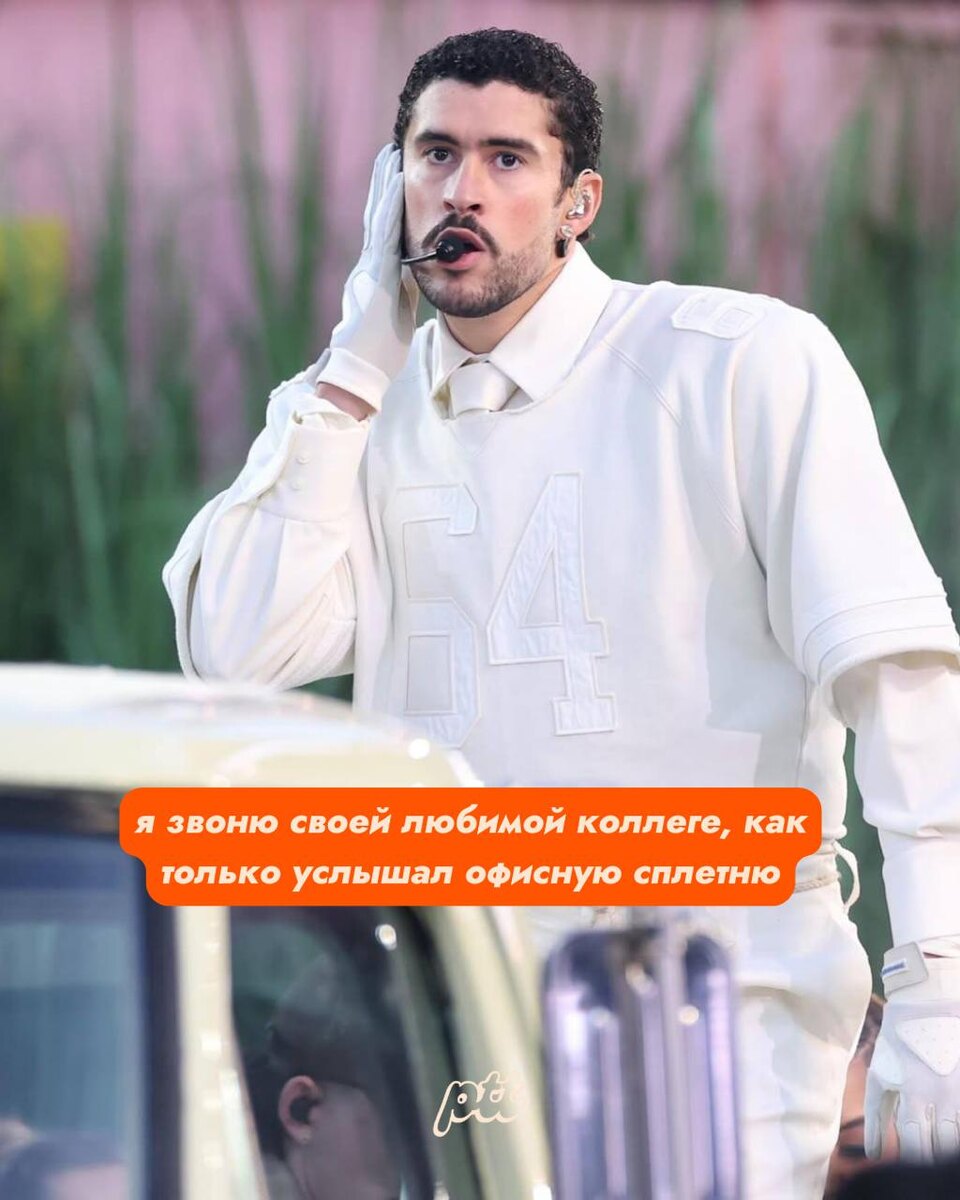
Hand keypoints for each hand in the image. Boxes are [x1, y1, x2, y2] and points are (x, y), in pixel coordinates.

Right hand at [315, 144, 418, 411]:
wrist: (359, 372)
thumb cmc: (378, 352)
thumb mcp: (396, 313)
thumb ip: (401, 291)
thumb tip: (415, 275)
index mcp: (376, 276)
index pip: (385, 232)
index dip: (390, 204)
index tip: (396, 177)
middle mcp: (369, 266)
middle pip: (378, 216)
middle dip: (384, 184)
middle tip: (389, 151)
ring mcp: (370, 268)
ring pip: (379, 218)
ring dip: (385, 185)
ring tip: (390, 155)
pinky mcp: (374, 274)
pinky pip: (384, 233)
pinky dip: (389, 207)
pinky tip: (396, 183)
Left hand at [865, 946, 959, 1160]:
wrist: (930, 997)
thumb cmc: (900, 1038)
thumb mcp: (881, 1072)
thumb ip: (876, 1115)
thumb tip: (872, 1154)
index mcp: (913, 1093)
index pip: (915, 1145)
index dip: (912, 1162)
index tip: (909, 1170)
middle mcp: (941, 1095)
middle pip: (940, 1146)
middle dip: (931, 1157)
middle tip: (925, 1163)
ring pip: (957, 1137)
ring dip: (946, 1146)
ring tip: (937, 1146)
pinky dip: (957, 1130)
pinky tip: (949, 1129)